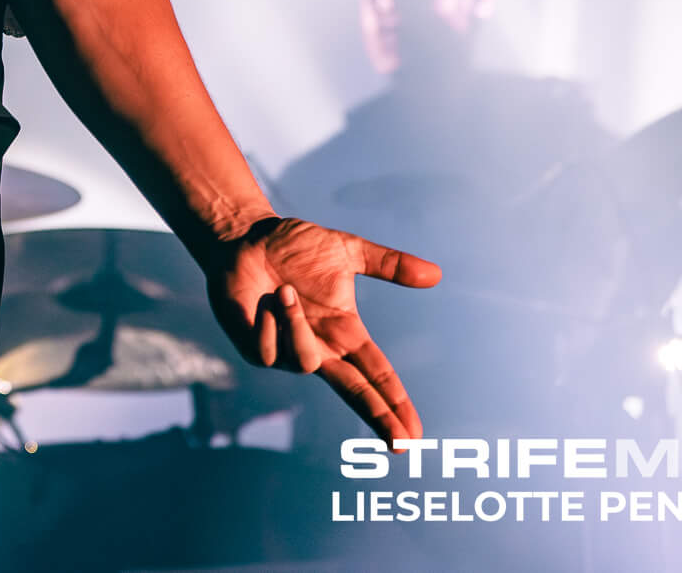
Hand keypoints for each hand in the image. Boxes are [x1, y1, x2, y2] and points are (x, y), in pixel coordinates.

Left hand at [205, 215, 438, 440]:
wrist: (245, 238)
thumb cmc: (293, 246)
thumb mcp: (348, 250)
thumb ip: (390, 264)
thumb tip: (437, 274)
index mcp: (346, 333)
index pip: (378, 374)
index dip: (396, 403)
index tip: (416, 433)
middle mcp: (321, 349)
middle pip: (356, 394)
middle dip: (378, 416)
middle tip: (400, 443)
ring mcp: (288, 355)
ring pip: (305, 362)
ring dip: (296, 322)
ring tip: (283, 290)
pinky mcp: (256, 352)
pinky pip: (269, 352)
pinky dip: (269, 324)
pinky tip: (262, 304)